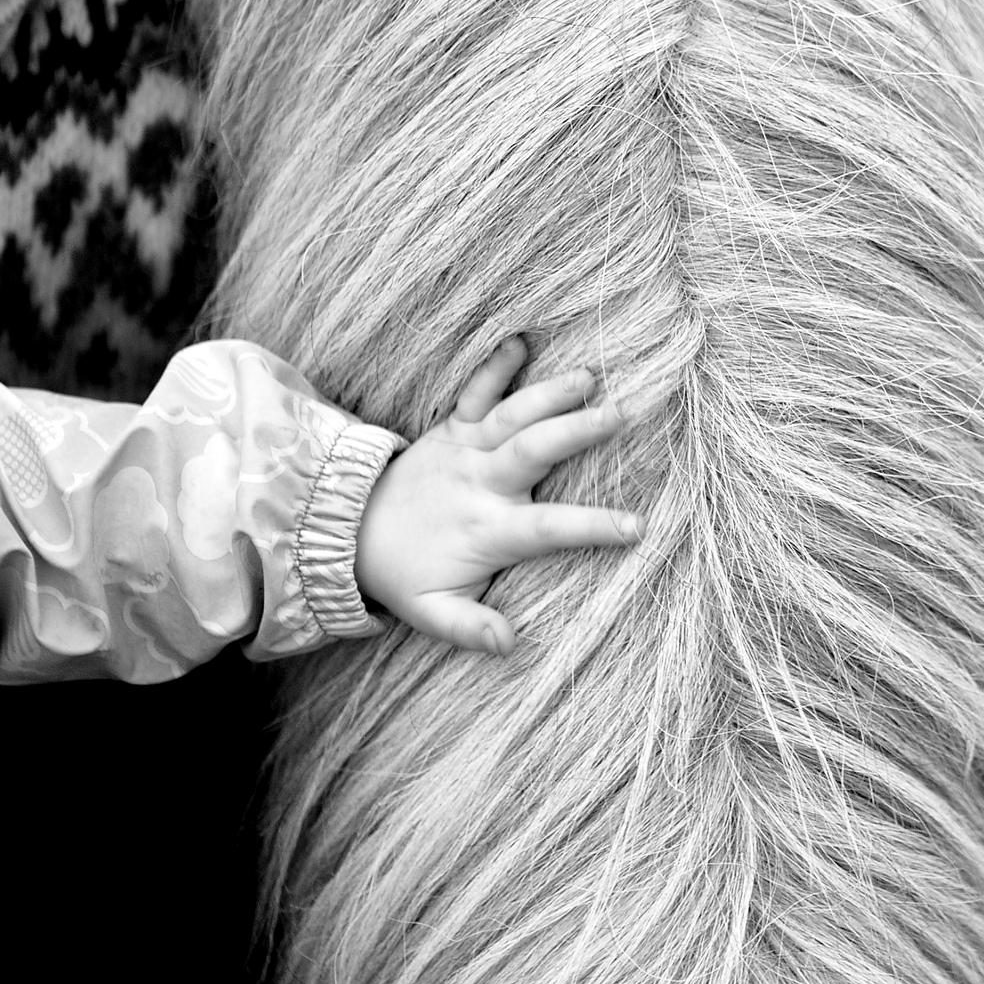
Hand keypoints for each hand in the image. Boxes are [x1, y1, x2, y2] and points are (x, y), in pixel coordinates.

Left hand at [354, 337, 640, 653]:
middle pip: (534, 451)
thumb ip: (470, 628)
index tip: (637, 527)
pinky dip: (495, 365)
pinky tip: (520, 339)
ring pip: (512, 414)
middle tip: (623, 411)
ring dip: (550, 393)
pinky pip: (474, 391)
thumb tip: (509, 644)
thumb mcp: (432, 612)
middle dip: (578, 430)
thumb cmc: (405, 575)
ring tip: (589, 376)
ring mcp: (465, 450)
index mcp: (487, 529)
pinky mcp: (450, 428)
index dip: (593, 527)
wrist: (346, 531)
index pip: (549, 528)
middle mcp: (480, 482)